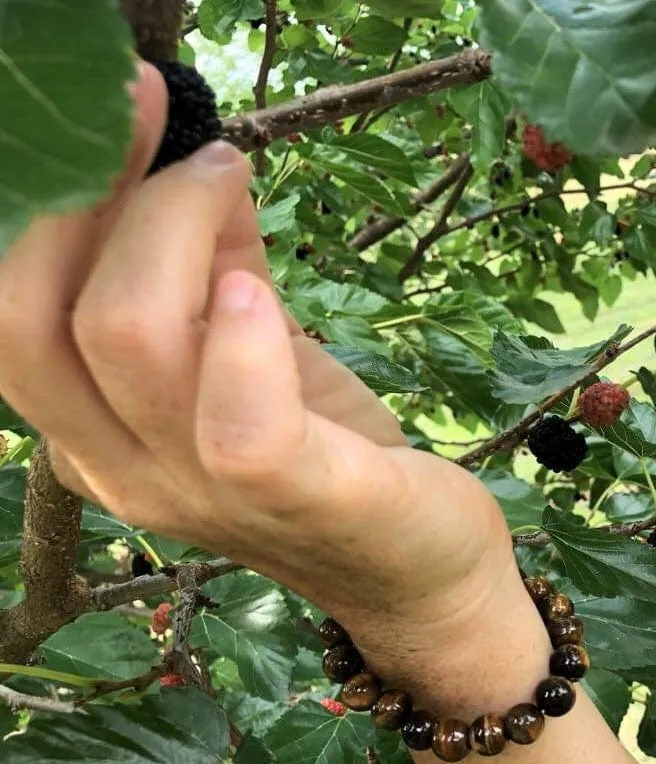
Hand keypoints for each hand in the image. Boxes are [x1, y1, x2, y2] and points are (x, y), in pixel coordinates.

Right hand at [0, 62, 515, 630]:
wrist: (418, 567)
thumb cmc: (329, 450)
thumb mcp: (256, 349)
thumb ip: (215, 268)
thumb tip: (202, 159)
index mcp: (96, 434)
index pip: (13, 312)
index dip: (49, 197)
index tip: (124, 108)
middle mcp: (124, 471)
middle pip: (36, 317)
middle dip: (102, 196)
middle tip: (189, 143)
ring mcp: (203, 494)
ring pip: (126, 338)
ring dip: (177, 227)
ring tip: (232, 182)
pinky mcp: (298, 496)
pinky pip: (239, 420)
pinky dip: (243, 337)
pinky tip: (258, 288)